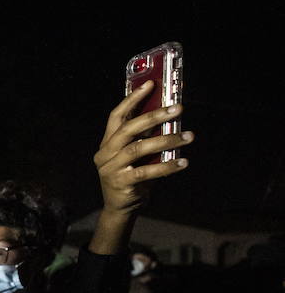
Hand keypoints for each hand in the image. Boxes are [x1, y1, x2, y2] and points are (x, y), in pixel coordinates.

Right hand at [94, 80, 192, 215]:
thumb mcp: (138, 155)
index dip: (132, 99)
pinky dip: (166, 166)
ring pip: (138, 149)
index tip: (151, 84)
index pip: (116, 116)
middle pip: (128, 129)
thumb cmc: (133, 177)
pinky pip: (146, 172)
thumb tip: (171, 116)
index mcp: (107, 142)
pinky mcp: (120, 183)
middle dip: (154, 116)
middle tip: (178, 108)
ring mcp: (110, 169)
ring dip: (166, 140)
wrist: (120, 208)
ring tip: (188, 136)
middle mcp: (105, 153)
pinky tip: (183, 162)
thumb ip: (147, 138)